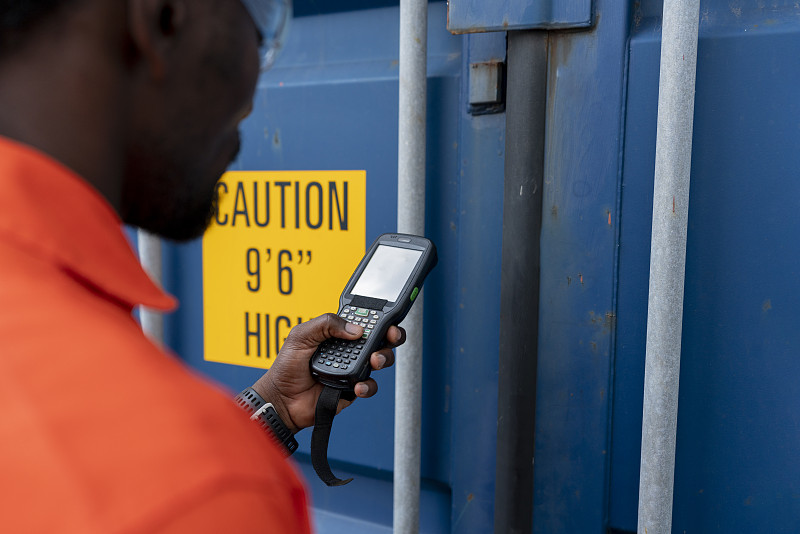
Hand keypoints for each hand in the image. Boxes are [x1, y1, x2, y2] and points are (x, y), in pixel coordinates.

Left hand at [251, 313, 404, 433]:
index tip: (386, 319)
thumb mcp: (301, 336)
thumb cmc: (286, 367)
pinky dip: (367, 385)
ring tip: (374, 361)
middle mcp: (348, 351)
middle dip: (391, 337)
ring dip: (383, 358)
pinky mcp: (352, 390)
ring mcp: (352, 370)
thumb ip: (326, 324)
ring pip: (380, 362)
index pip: (363, 322)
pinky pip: (369, 387)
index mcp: (337, 335)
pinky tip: (356, 385)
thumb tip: (355, 329)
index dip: (379, 319)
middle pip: (380, 340)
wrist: (281, 399)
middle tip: (389, 337)